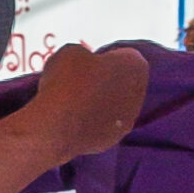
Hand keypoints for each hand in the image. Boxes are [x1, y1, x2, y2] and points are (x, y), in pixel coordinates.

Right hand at [27, 44, 149, 162]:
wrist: (54, 125)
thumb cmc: (65, 82)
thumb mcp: (69, 52)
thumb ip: (83, 55)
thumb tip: (79, 63)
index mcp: (136, 63)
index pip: (121, 57)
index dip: (100, 60)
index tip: (82, 67)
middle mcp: (139, 91)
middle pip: (120, 83)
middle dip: (104, 84)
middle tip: (78, 87)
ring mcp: (128, 118)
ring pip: (113, 107)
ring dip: (98, 106)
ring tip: (73, 108)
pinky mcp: (112, 140)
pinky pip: (102, 128)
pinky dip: (90, 126)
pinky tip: (73, 125)